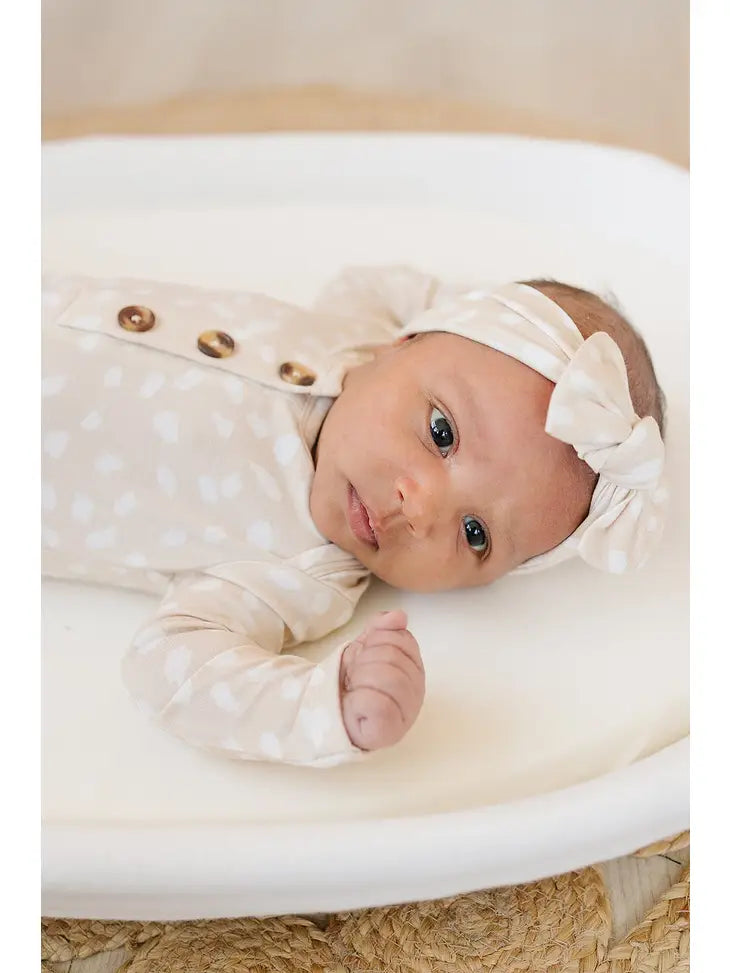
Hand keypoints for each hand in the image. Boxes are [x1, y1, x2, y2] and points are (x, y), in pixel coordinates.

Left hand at [340, 609, 424, 750]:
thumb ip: (381, 628)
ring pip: (388, 677)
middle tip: (355, 676)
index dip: (376, 641)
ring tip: (354, 690)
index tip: (363, 655)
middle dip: (365, 661)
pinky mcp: (390, 731)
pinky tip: (354, 705)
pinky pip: (378, 705)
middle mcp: (416, 691)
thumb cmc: (351, 680)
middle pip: (394, 657)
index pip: (403, 639)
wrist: (328, 711)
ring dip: (360, 680)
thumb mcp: (364, 647)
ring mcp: (406, 713)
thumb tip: (399, 616)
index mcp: (413, 669)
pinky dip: (359, 700)